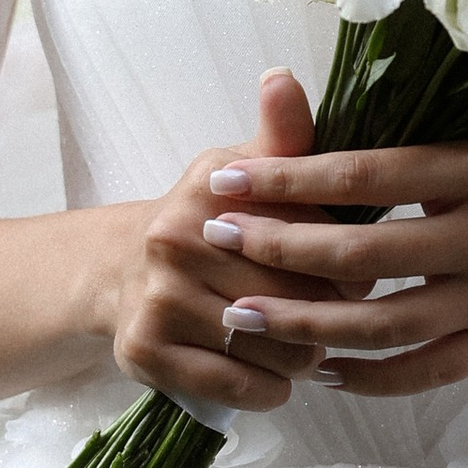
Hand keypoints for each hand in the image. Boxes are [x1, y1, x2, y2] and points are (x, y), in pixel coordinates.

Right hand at [108, 67, 342, 414]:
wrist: (118, 270)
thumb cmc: (208, 219)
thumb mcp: (243, 168)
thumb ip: (281, 134)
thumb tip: (281, 78)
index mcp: (211, 188)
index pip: (313, 232)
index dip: (346, 258)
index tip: (349, 267)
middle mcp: (176, 240)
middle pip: (298, 294)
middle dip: (331, 313)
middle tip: (334, 317)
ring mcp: (157, 299)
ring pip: (274, 347)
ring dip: (304, 357)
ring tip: (305, 345)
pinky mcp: (145, 353)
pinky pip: (239, 387)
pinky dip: (271, 389)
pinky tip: (274, 376)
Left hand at [194, 117, 467, 399]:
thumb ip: (415, 124)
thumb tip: (309, 97)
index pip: (367, 175)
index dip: (291, 180)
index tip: (229, 181)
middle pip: (365, 254)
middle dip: (279, 251)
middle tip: (214, 245)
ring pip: (386, 324)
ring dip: (307, 324)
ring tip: (242, 316)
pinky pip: (427, 370)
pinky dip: (370, 376)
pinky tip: (322, 370)